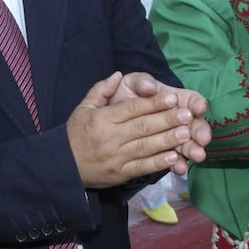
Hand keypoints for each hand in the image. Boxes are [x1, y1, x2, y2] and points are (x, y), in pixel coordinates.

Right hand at [67, 72, 211, 188]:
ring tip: (186, 133)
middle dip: (167, 120)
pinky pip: (142, 168)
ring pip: (146, 147)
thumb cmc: (75, 134)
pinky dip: (158, 163)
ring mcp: (117, 157)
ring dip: (168, 140)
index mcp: (103, 119)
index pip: (132, 109)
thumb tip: (117, 75)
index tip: (172, 98)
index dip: (153, 103)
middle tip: (187, 115)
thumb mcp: (83, 108)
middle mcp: (111, 137)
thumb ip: (100, 90)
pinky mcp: (120, 174)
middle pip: (143, 127)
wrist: (62, 165)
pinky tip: (173, 158)